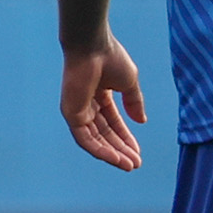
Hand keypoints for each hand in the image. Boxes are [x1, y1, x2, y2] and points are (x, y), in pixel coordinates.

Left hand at [61, 36, 145, 171]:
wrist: (94, 46)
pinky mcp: (70, 113)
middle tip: (135, 164)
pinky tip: (116, 159)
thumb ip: (134, 102)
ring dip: (112, 154)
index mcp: (99, 95)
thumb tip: (142, 121)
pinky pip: (85, 138)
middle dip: (120, 149)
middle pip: (104, 134)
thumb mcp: (129, 83)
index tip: (138, 153)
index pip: (113, 123)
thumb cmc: (111, 58)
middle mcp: (86, 105)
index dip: (126, 138)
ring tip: (129, 165)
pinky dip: (100, 150)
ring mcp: (77, 110)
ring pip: (95, 140)